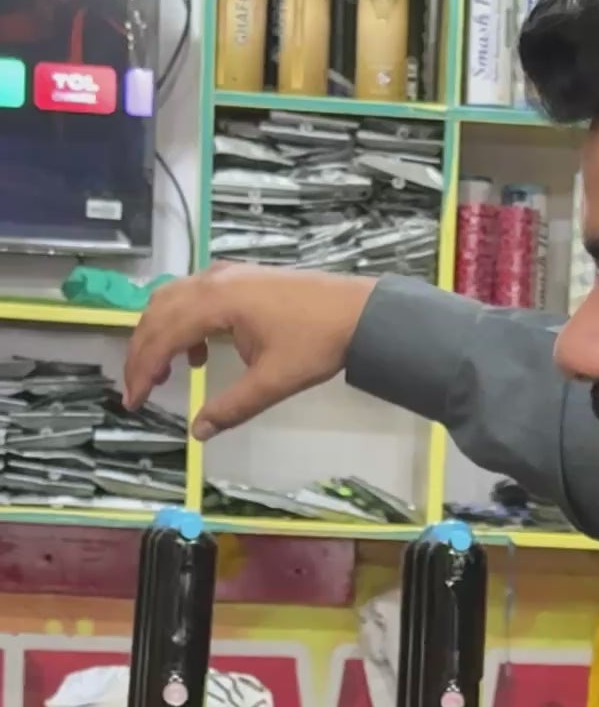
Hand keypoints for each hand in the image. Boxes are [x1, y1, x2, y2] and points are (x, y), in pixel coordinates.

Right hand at [123, 265, 375, 440]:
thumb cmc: (317, 343)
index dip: (142, 370)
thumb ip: (232, 407)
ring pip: (171, 300)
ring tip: (160, 374)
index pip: (163, 335)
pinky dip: (182, 324)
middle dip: (142, 353)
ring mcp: (225, 274)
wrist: (357, 311)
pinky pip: (193, 296)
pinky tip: (197, 355)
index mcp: (217, 302)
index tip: (134, 401)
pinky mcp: (237, 278)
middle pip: (158, 314)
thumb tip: (198, 432)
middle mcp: (213, 280)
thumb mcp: (273, 383)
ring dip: (158, 336)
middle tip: (137, 391)